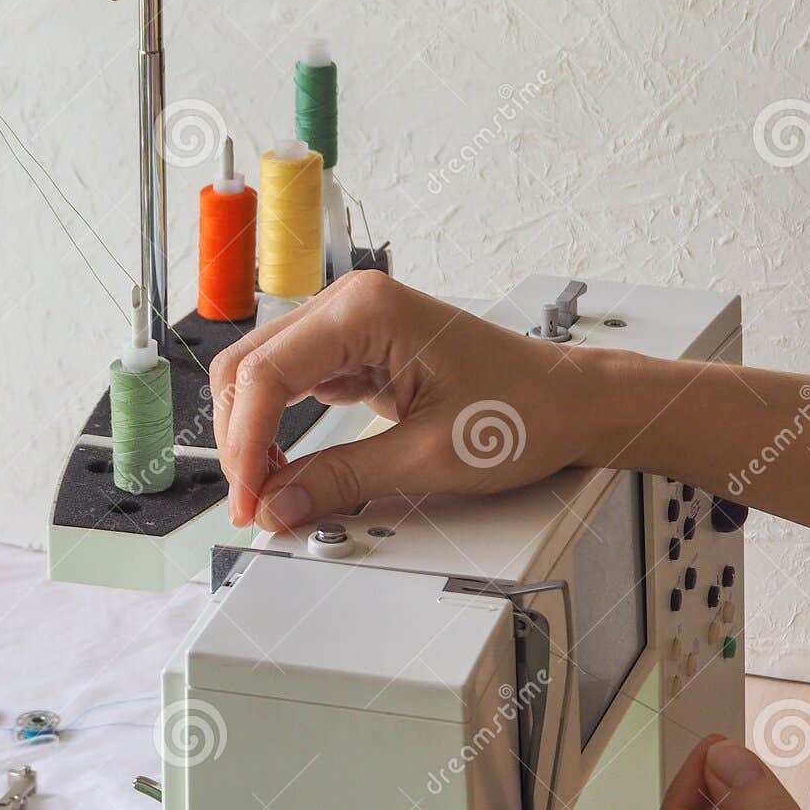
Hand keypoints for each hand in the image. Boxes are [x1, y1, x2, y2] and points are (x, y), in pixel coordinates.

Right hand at [209, 270, 627, 529]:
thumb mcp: (429, 458)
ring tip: (271, 490)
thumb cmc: (523, 410)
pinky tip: (288, 467)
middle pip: (250, 368)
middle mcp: (352, 304)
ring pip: (262, 375)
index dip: (246, 446)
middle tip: (256, 504)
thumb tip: (280, 505)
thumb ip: (344, 481)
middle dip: (242, 441)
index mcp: (369, 309)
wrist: (568, 402)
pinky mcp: (355, 350)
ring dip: (255, 434)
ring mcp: (350, 324)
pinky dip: (279, 429)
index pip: (267, 374)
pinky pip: (292, 385)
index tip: (250, 500)